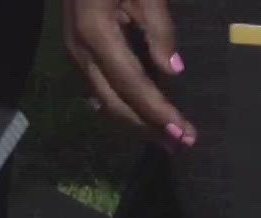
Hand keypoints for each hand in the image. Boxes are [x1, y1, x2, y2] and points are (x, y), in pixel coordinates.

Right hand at [63, 0, 194, 146]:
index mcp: (97, 33)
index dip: (159, 112)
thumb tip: (172, 70)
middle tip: (183, 146)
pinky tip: (145, 114)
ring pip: (106, 99)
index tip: (185, 133)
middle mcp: (80, 50)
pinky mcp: (79, 48)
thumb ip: (159, 28)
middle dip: (149, 128)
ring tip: (168, 137)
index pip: (133, 85)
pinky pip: (102, 86)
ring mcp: (75, 51)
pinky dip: (126, 104)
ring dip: (138, 121)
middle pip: (116, 103)